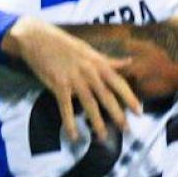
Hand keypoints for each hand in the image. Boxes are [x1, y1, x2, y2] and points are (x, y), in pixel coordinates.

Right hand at [2, 17, 139, 142]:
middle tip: (126, 130)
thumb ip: (108, 61)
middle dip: (118, 115)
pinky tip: (74, 136)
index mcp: (98, 63)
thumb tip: (128, 62)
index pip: (118, 83)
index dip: (130, 98)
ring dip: (97, 123)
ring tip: (102, 137)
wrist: (38, 39)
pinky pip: (66, 108)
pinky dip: (70, 123)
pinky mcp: (58, 85)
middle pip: (107, 96)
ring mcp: (74, 79)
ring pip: (89, 104)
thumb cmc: (63, 44)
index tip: (139, 111)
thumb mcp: (89, 50)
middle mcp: (89, 72)